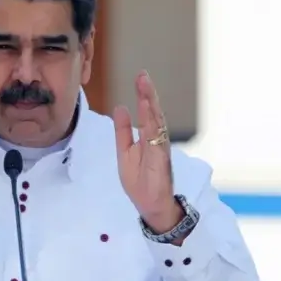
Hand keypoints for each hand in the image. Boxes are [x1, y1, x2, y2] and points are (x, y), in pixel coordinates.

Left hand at [112, 71, 180, 231]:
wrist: (150, 206)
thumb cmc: (140, 181)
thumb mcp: (124, 152)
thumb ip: (123, 131)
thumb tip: (120, 107)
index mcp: (147, 138)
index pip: (146, 112)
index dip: (143, 94)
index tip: (140, 76)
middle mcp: (156, 140)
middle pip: (153, 112)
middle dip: (148, 93)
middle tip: (143, 74)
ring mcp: (160, 148)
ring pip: (156, 122)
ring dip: (151, 103)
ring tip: (145, 86)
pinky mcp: (160, 159)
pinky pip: (157, 138)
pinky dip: (153, 123)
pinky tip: (149, 110)